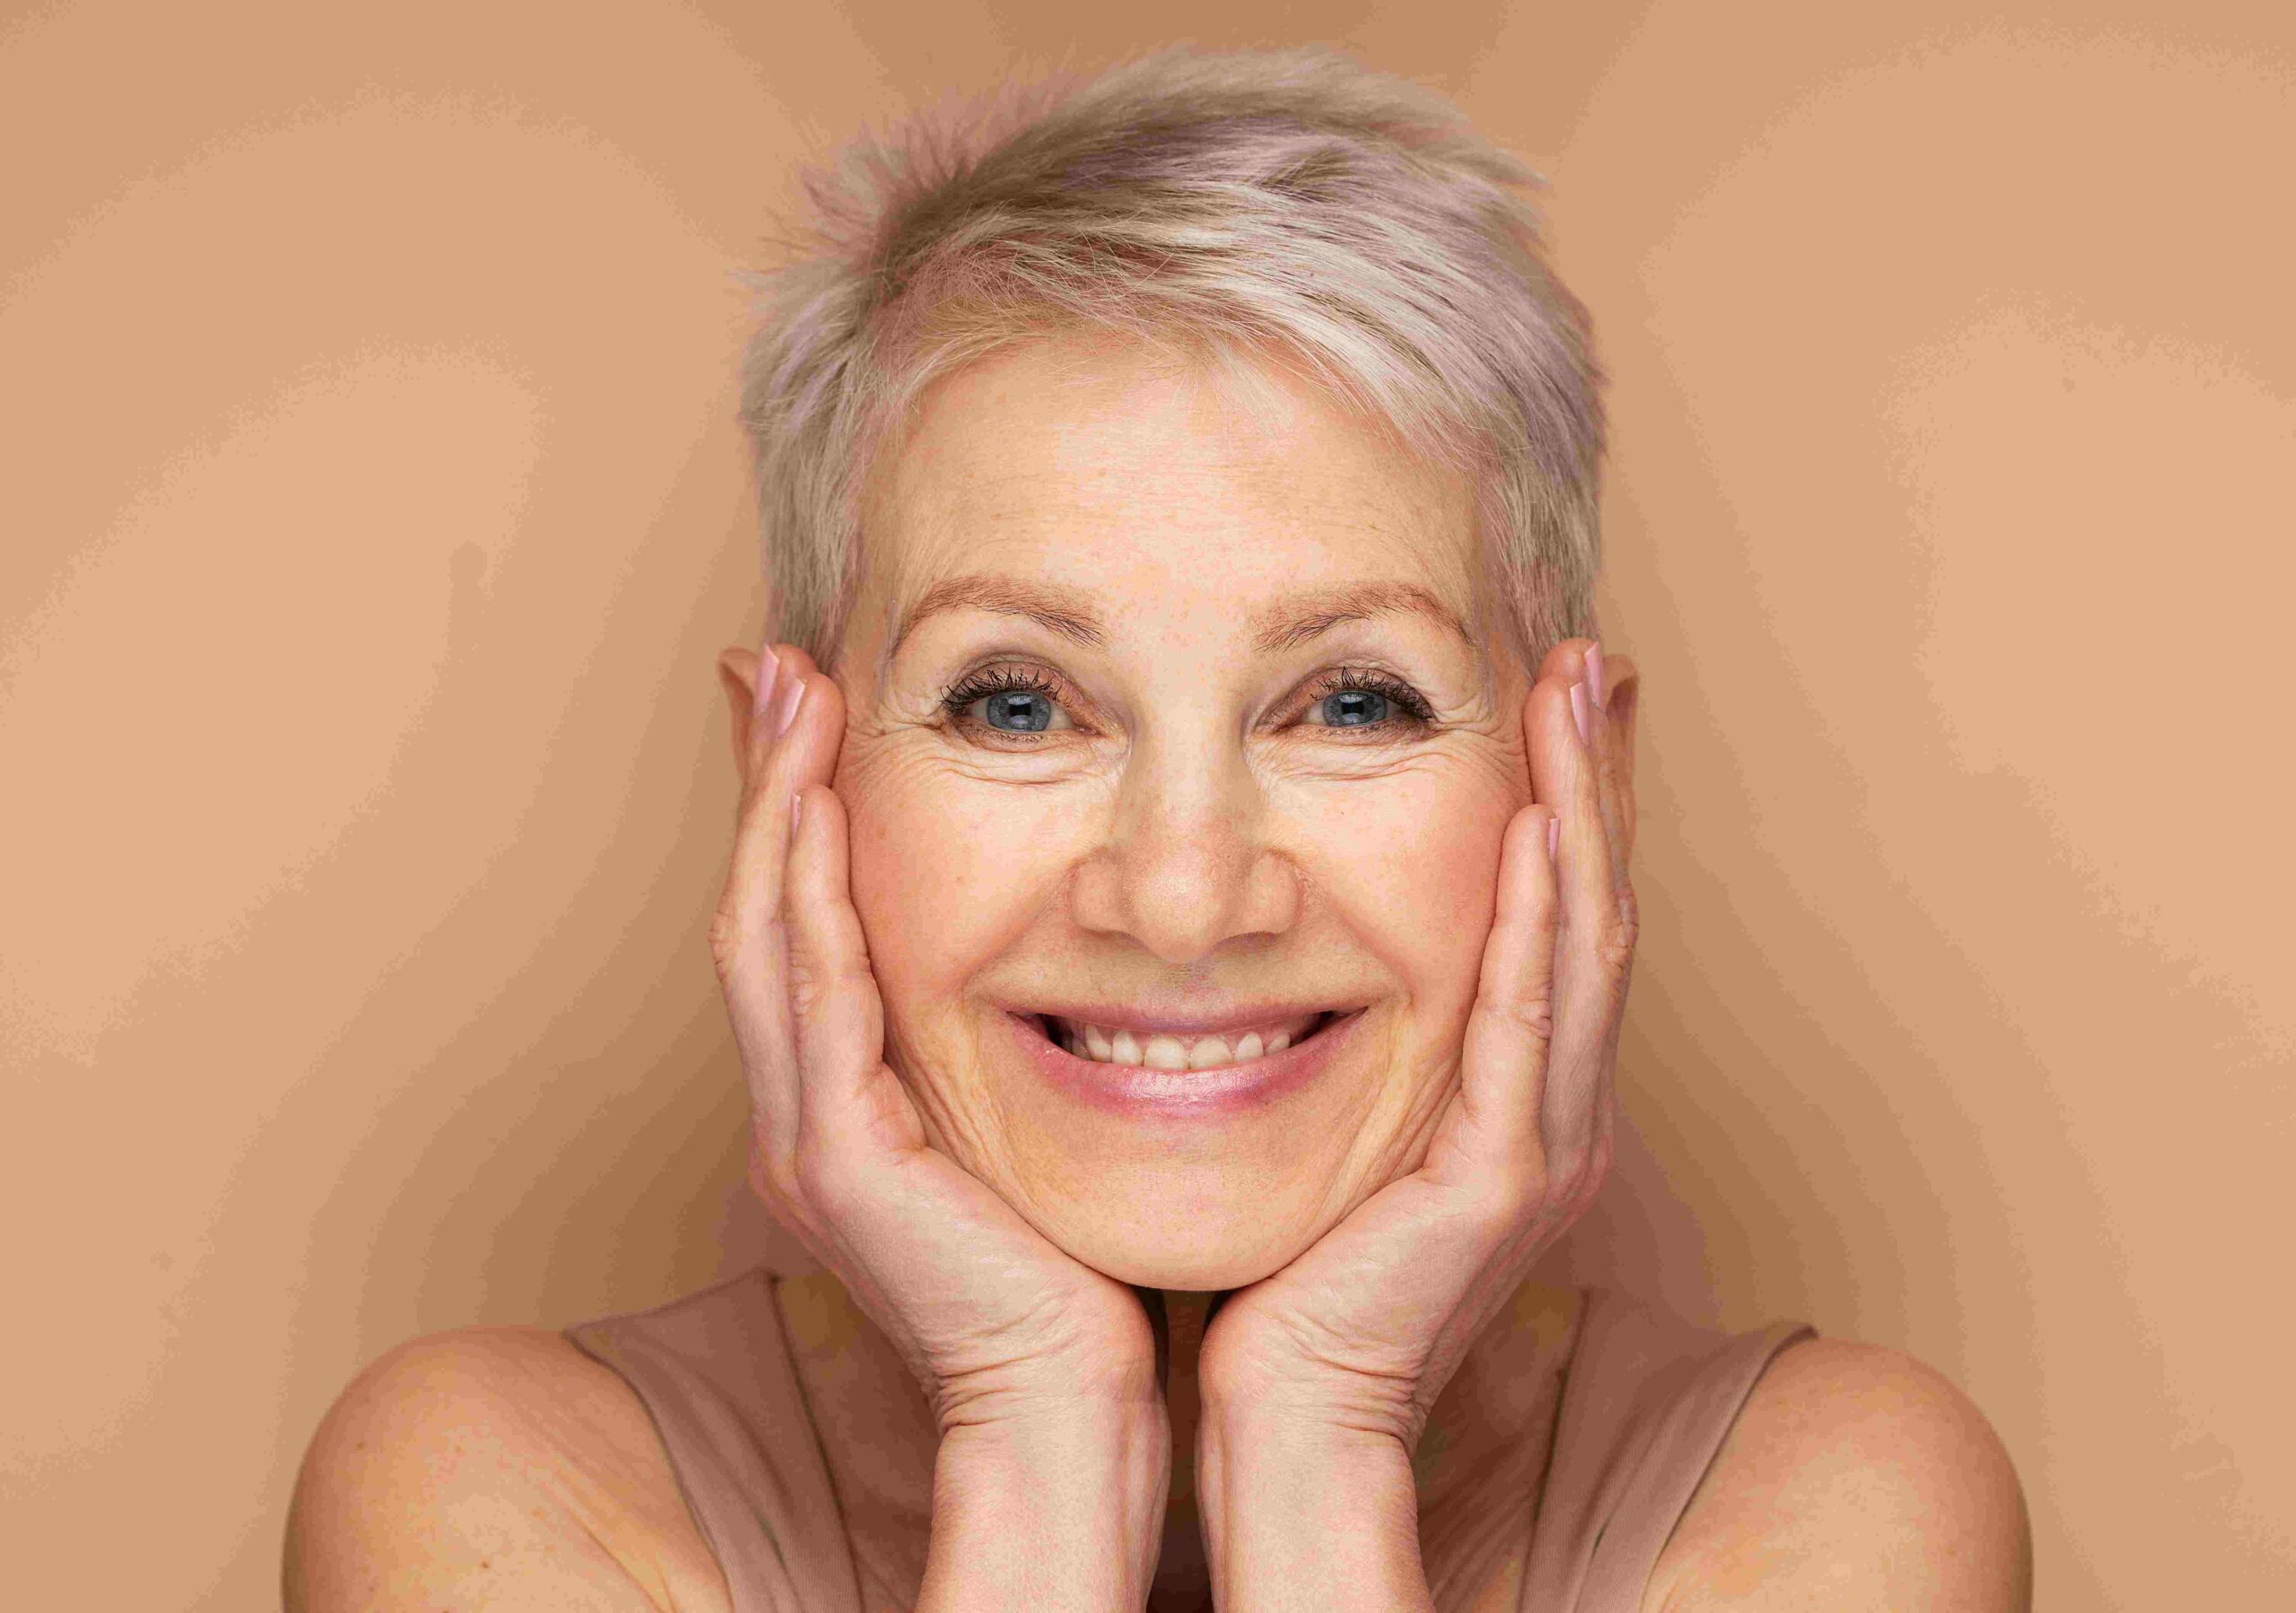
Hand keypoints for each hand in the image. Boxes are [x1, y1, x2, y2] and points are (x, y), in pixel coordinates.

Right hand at [708, 642, 1162, 1435]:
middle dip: (766, 781)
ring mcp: (801, 1137)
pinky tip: (820, 820)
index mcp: (835, 1099)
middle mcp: (796, 1110)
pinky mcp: (834, 1162)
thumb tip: (1052, 934)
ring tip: (792, 700)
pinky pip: (811, 1006)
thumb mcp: (1017, 1116)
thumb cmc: (1065, 1259)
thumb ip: (997, 1035)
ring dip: (775, 812)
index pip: (797, 922)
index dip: (791, 809)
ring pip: (764, 939)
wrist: (1062, 1396)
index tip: (812, 703)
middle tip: (776, 661)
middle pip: (757, 909)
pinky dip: (810, 904)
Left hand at [1197, 637, 1639, 1449]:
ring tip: (1578, 696)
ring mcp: (1544, 1144)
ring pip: (1585, 945)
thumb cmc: (1300, 1267)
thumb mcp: (1348, 1117)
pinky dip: (1537, 923)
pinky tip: (1536, 831)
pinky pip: (1527, 1027)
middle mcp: (1558, 1108)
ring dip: (1583, 812)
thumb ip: (1368, 1031)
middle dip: (1598, 776)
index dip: (1573, 800)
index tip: (1558, 690)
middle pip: (1598, 907)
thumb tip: (1311, 928)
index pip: (1563, 916)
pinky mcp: (1502, 1180)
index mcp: (1525, 1094)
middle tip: (1593, 655)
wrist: (1297, 1411)